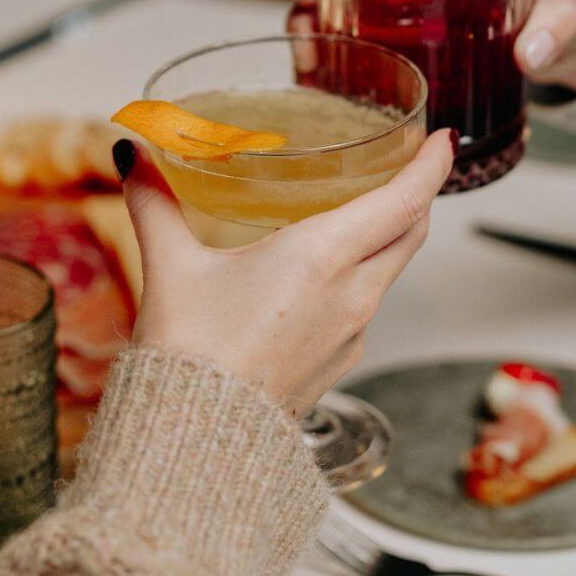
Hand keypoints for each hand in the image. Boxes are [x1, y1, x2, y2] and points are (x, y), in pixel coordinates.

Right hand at [114, 130, 453, 413]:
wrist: (197, 437)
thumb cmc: (191, 354)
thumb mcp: (169, 265)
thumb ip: (153, 202)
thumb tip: (133, 156)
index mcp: (322, 257)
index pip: (404, 201)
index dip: (431, 165)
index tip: (443, 138)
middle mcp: (351, 295)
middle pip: (410, 235)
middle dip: (416, 197)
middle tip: (405, 170)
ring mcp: (350, 335)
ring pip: (388, 273)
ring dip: (385, 241)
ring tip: (355, 220)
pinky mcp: (337, 365)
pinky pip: (363, 310)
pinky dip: (357, 281)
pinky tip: (319, 280)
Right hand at [290, 0, 575, 93]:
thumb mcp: (572, 2)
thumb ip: (556, 25)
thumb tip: (530, 54)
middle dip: (306, 6)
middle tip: (307, 48)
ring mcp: (406, 5)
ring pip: (339, 12)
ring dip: (314, 40)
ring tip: (312, 74)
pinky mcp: (411, 41)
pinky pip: (361, 45)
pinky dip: (338, 63)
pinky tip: (330, 89)